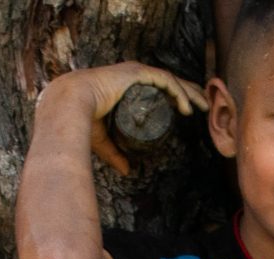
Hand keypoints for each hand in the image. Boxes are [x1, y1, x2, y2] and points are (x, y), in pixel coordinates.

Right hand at [50, 61, 205, 175]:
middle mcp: (133, 75)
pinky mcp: (136, 73)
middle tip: (204, 106)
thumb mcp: (103, 140)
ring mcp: (135, 72)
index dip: (175, 96)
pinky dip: (179, 93)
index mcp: (127, 84)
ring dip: (189, 92)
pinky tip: (188, 108)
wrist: (68, 105)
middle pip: (169, 82)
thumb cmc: (81, 120)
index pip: (158, 87)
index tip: (188, 110)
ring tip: (203, 107)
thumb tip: (128, 172)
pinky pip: (165, 81)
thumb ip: (115, 155)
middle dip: (189, 92)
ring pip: (171, 80)